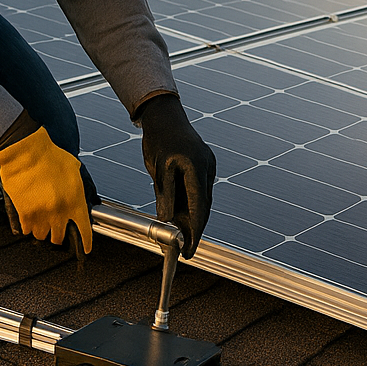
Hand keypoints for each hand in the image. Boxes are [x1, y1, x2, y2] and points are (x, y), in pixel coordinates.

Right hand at [0, 125, 94, 252]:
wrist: (26, 151)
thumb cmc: (49, 156)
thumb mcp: (74, 171)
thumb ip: (78, 189)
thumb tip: (77, 200)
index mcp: (76, 200)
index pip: (84, 230)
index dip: (86, 243)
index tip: (86, 249)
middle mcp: (60, 211)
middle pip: (60, 237)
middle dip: (58, 234)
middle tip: (55, 227)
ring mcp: (42, 214)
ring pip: (42, 236)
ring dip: (42, 230)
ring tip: (40, 220)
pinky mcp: (24, 214)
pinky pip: (27, 230)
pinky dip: (28, 227)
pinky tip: (28, 218)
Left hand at [138, 93, 214, 258]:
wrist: (164, 116)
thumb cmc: (160, 139)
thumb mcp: (158, 170)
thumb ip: (165, 195)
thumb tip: (166, 221)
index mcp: (197, 167)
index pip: (199, 207)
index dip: (195, 232)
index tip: (189, 250)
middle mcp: (207, 168)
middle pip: (204, 206)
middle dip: (195, 229)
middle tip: (184, 249)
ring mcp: (208, 166)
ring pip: (201, 200)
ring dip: (192, 218)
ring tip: (179, 237)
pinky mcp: (204, 166)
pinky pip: (198, 191)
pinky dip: (190, 205)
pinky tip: (180, 217)